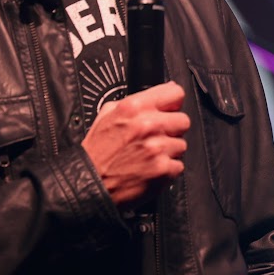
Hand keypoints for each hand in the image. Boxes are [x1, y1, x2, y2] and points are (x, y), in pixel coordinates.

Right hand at [83, 80, 189, 206]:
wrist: (90, 181)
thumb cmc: (97, 151)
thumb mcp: (108, 114)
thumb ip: (136, 102)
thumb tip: (160, 93)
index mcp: (134, 108)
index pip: (175, 93)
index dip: (173, 102)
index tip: (170, 109)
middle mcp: (148, 125)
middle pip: (183, 120)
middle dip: (172, 128)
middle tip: (157, 136)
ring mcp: (157, 148)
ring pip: (182, 144)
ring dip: (170, 150)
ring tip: (150, 154)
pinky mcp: (163, 168)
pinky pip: (178, 165)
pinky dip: (167, 168)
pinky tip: (151, 167)